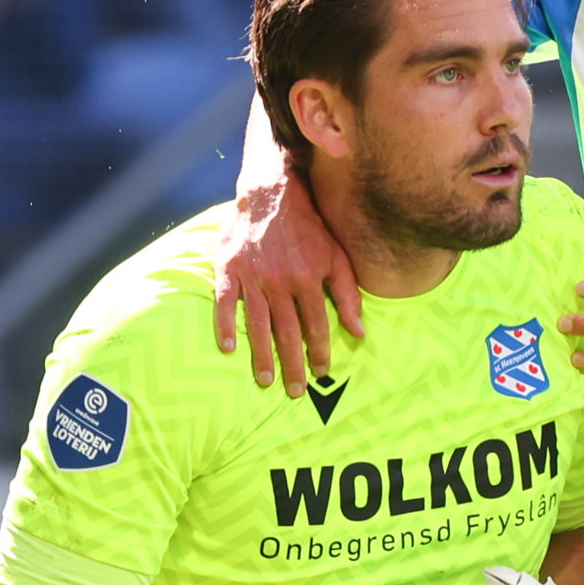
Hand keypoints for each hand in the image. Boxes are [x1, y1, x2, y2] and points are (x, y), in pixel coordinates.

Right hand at [213, 170, 363, 393]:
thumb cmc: (310, 226)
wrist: (272, 193)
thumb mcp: (336, 256)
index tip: (322, 373)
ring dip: (262, 356)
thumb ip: (348, 295)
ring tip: (265, 380)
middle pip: (287, 333)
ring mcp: (252, 277)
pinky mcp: (229, 269)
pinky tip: (228, 348)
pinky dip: (225, 325)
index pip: (316, 326)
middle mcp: (280, 283)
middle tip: (295, 391)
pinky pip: (225, 303)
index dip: (320, 352)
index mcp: (308, 280)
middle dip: (292, 365)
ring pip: (258, 325)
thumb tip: (359, 332)